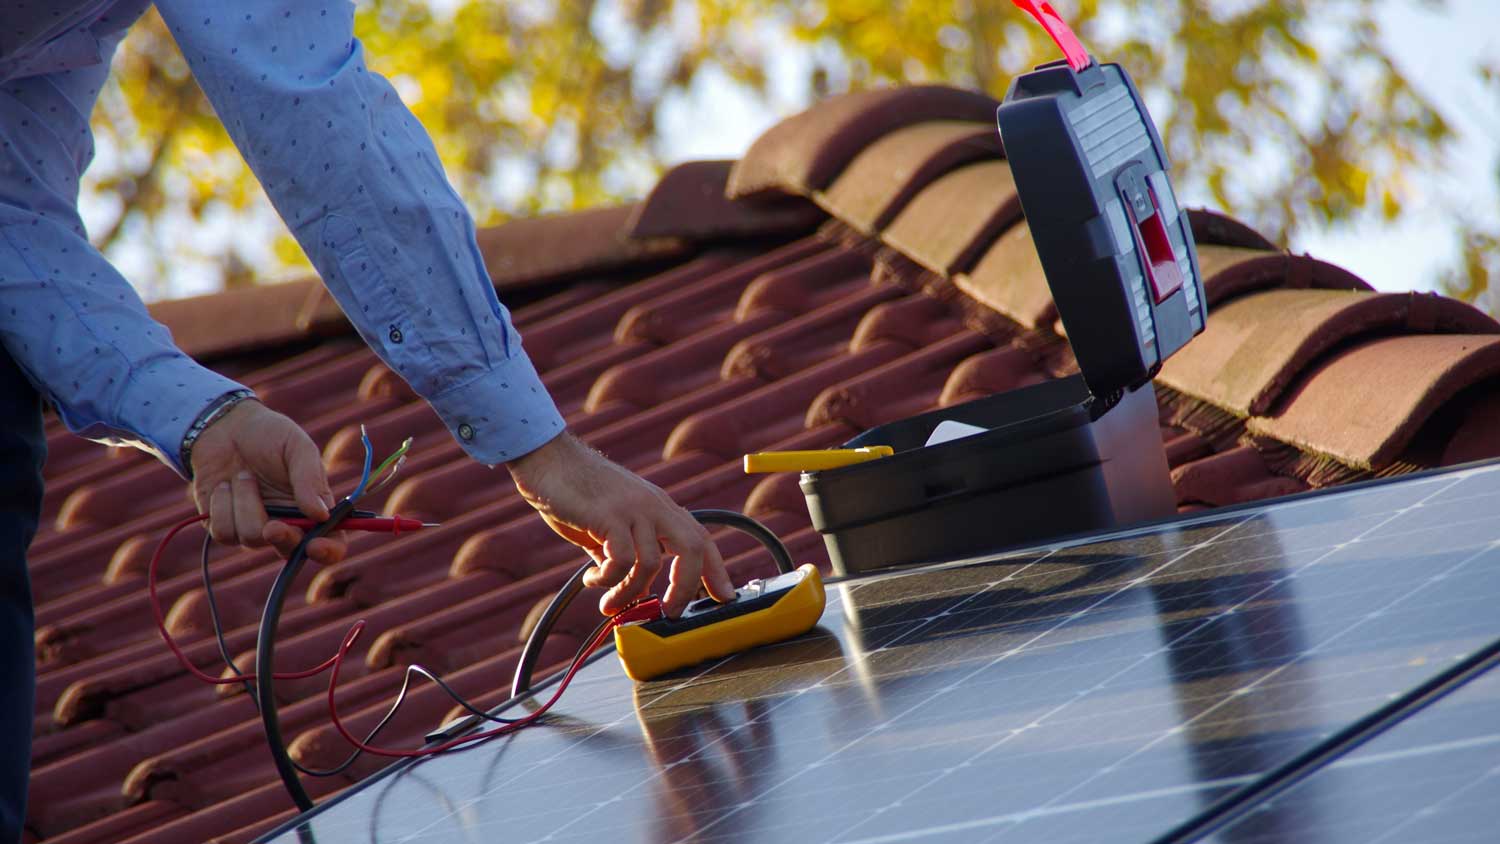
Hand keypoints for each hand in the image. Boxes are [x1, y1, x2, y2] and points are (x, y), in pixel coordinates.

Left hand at [189, 399, 346, 564]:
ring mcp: (254, 528)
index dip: (329, 552)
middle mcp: (287, 523)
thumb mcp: (297, 447)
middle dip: (282, 538)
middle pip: (290, 551)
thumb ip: (309, 479)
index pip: (332, 541)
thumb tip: (322, 515)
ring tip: (244, 476)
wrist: (224, 426)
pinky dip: (223, 505)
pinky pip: (224, 533)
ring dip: (245, 503)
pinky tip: (225, 486)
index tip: (316, 546)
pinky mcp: (225, 528)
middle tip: (273, 526)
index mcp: (314, 508)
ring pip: (252, 539)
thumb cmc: (269, 434)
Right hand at [507, 431, 735, 616]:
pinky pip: (621, 559)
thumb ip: (624, 554)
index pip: (700, 539)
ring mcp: (633, 509)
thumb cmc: (577, 491)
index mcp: (659, 508)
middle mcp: (653, 507)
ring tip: (610, 605)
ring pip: (651, 563)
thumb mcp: (610, 526)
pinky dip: (609, 579)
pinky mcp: (607, 514)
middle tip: (669, 613)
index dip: (716, 570)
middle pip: (692, 549)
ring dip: (630, 593)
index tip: (725, 597)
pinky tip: (592, 580)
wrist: (547, 458)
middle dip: (686, 588)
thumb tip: (633, 590)